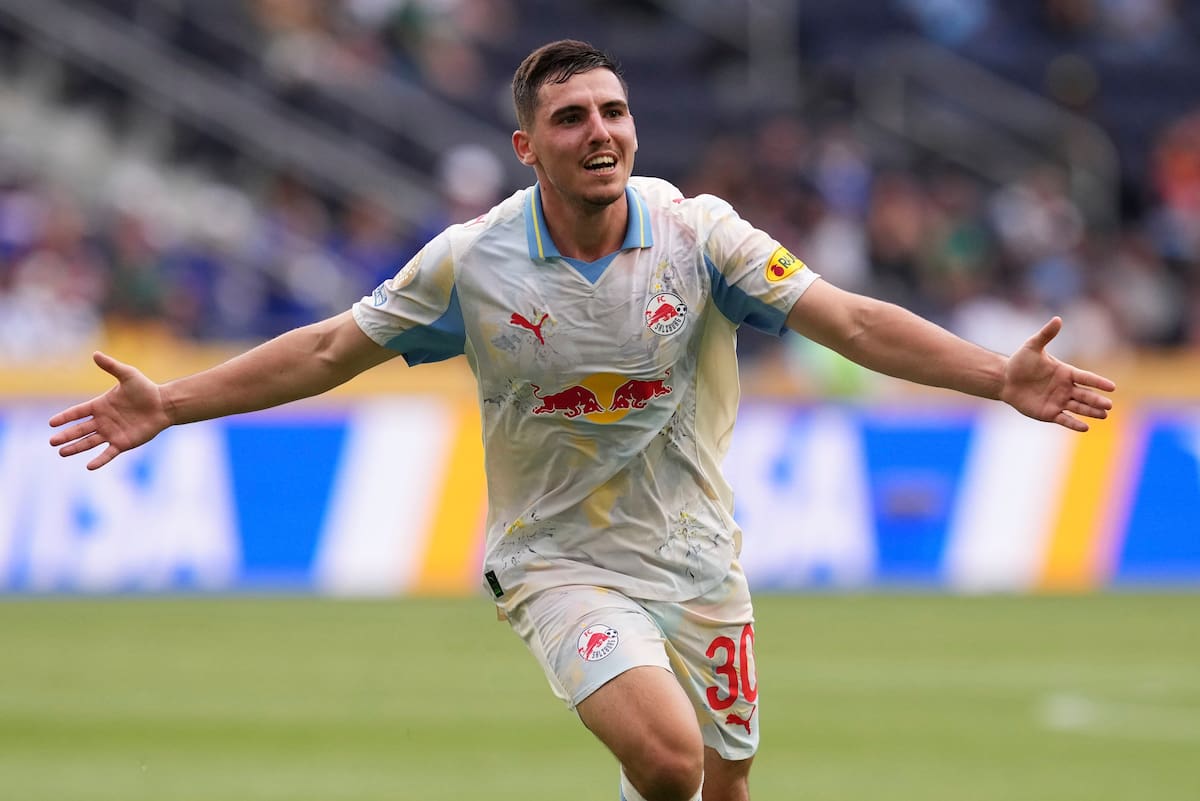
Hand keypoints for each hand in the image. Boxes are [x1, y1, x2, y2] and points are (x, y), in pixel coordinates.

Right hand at [49, 352, 172, 469]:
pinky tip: (89, 466)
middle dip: (66, 435)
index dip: (65, 417)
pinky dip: (100, 460)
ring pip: (89, 442)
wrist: (164, 405)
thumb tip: (95, 354)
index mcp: (100, 405)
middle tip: (52, 441)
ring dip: (75, 447)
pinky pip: (108, 453)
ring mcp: (112, 433)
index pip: (78, 412)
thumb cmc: (146, 389)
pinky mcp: (123, 443)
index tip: (51, 423)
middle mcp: (103, 421)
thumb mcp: (128, 375)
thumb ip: (111, 366)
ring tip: (61, 453)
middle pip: (80, 429)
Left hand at [1000, 317, 1115, 431]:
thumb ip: (1046, 335)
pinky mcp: (1049, 413)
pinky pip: (1065, 419)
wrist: (1005, 379)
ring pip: (1079, 407)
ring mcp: (1059, 401)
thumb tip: (1057, 319)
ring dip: (1091, 412)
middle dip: (1097, 400)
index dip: (1098, 382)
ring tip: (1104, 415)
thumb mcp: (1032, 346)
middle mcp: (1066, 388)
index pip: (1086, 377)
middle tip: (1109, 405)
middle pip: (1085, 395)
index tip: (1112, 387)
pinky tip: (1085, 427)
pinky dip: (1074, 423)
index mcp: (1066, 372)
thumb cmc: (1020, 362)